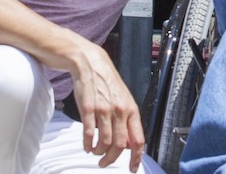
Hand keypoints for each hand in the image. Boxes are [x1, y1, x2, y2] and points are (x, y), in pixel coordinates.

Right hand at [67, 45, 144, 171]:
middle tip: (104, 163)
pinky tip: (86, 146)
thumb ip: (127, 120)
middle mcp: (120, 111)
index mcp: (131, 110)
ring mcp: (104, 110)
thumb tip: (129, 143)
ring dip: (99, 152)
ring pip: (105, 142)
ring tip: (95, 152)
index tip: (132, 169)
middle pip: (121, 145)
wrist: (90, 62)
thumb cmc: (106, 82)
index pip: (138, 139)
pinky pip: (89, 134)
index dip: (136, 158)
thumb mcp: (123, 99)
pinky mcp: (88, 108)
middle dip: (112, 159)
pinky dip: (87, 144)